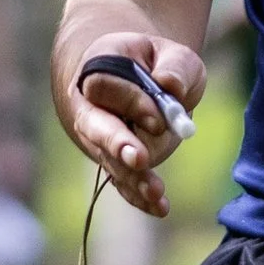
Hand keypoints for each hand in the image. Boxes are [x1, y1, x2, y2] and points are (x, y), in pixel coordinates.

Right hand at [58, 26, 207, 217]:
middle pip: (94, 126)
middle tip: (138, 158)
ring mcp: (97, 137)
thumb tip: (169, 87)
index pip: (104, 85)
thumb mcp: (174, 56)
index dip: (132, 102)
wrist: (138, 83)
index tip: (160, 119)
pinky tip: (158, 208)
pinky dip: (139, 196)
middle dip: (117, 143)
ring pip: (110, 159)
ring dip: (133, 176)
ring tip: (156, 191)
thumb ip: (175, 67)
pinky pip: (121, 181)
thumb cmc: (157, 66)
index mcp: (97, 66)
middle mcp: (88, 105)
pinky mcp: (112, 161)